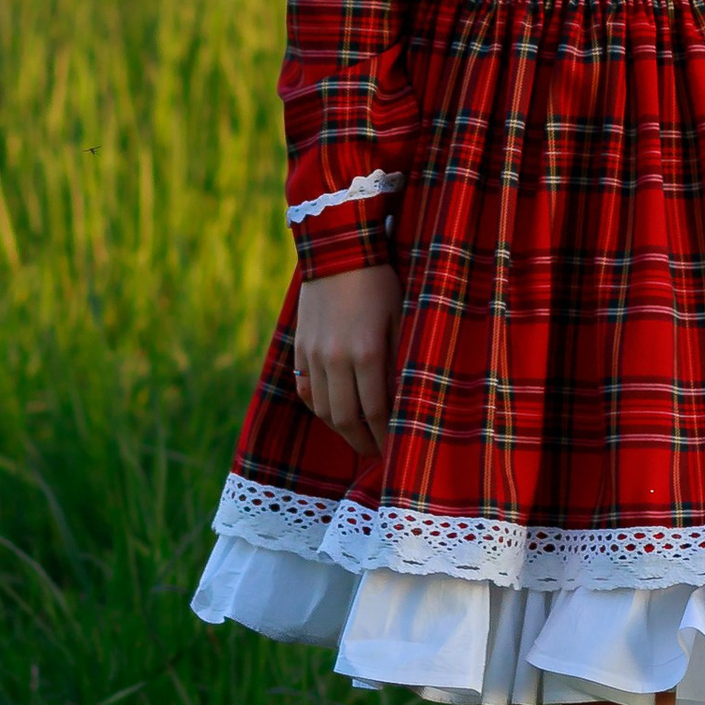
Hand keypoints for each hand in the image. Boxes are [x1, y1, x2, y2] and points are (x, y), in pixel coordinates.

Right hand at [292, 264, 399, 460]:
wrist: (339, 251)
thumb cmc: (380, 282)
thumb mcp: (400, 317)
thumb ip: (400, 359)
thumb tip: (404, 398)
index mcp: (367, 352)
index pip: (377, 410)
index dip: (386, 435)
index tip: (395, 449)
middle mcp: (336, 359)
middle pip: (345, 418)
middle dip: (362, 442)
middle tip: (376, 454)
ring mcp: (313, 354)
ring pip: (322, 408)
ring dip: (340, 429)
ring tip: (357, 437)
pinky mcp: (300, 347)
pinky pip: (306, 389)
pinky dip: (319, 406)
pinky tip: (333, 412)